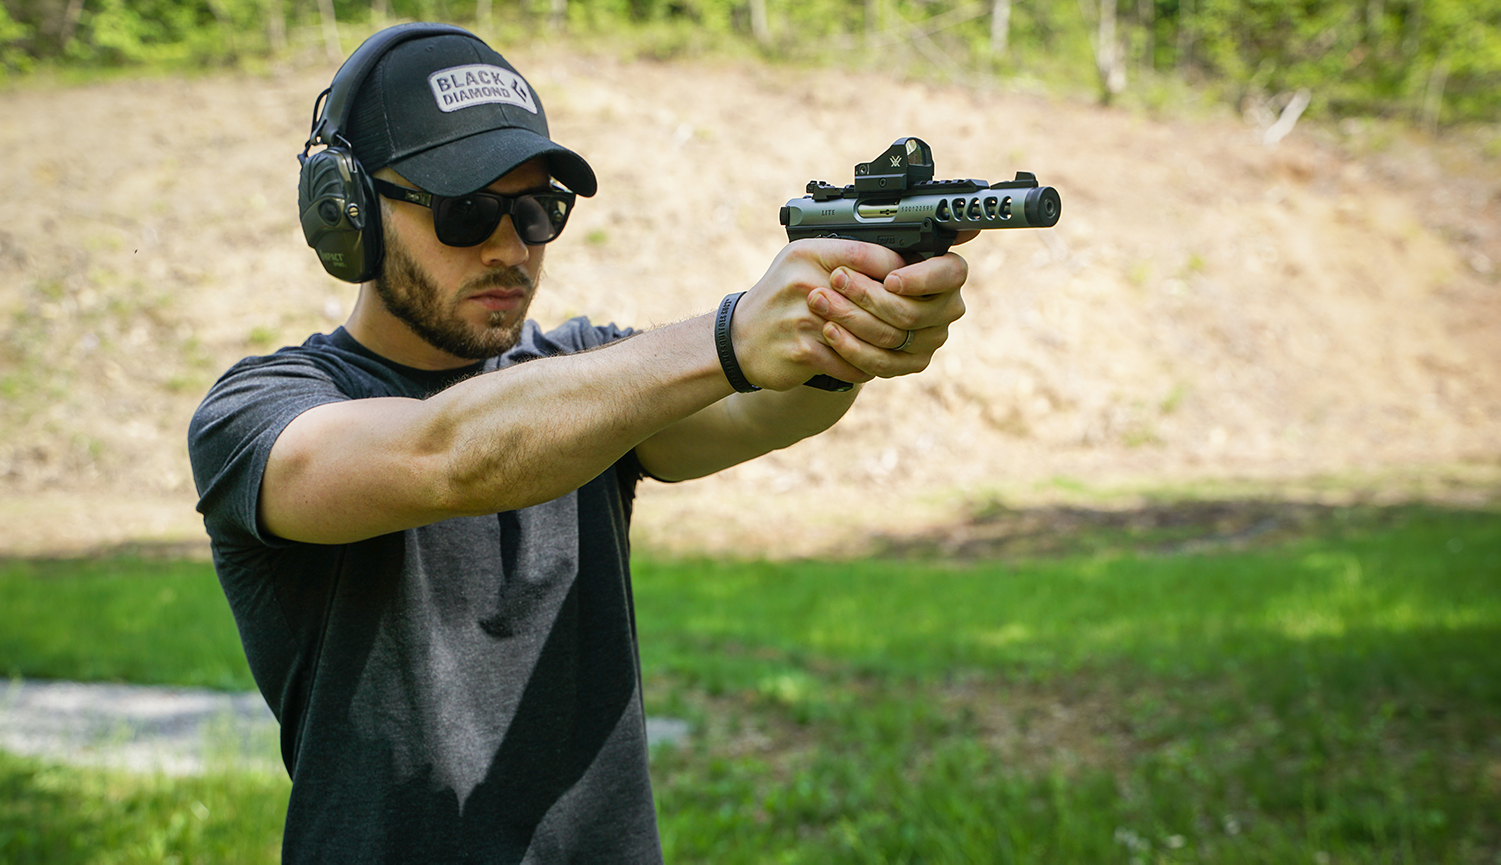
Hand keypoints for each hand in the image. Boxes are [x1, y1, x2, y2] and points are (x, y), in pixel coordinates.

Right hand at [729, 239, 947, 389]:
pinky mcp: (802, 351)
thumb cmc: (780, 300)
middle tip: (911, 323)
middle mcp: (805, 281)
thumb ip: (844, 259)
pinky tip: (866, 364)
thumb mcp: (804, 265)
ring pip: (867, 333)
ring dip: (884, 344)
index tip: (911, 286)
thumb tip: (901, 264)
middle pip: (875, 298)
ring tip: (894, 345)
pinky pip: (850, 362)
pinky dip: (863, 366)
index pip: (870, 255)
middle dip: (898, 315)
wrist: (739, 340)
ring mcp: (803, 318)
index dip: (898, 272)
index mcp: (809, 253)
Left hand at [804, 243, 969, 379]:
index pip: (951, 273)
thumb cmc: (860, 268)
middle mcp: (945, 308)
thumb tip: (883, 257)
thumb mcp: (865, 252)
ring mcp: (931, 339)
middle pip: (911, 311)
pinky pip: (882, 363)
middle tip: (836, 279)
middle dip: (868, 296)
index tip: (889, 279)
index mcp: (946, 274)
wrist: (845, 299)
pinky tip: (830, 330)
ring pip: (893, 337)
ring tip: (823, 302)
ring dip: (852, 318)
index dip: (921, 278)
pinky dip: (851, 347)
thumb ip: (877, 253)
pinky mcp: (912, 362)